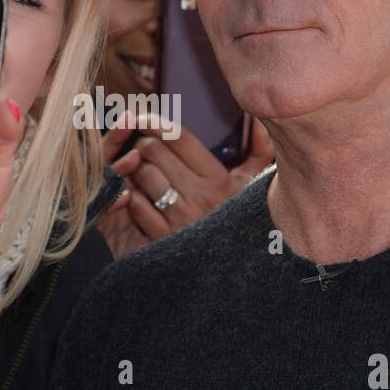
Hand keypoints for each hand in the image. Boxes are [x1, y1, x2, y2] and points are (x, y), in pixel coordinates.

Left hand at [115, 118, 274, 241]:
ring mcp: (179, 218)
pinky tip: (135, 195)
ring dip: (132, 169)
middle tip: (139, 146)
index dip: (156, 123)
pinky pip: (135, 204)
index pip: (179, 137)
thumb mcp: (253, 187)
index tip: (144, 118)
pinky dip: (129, 196)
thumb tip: (260, 121)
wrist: (233, 272)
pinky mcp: (161, 238)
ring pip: (141, 175)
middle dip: (141, 144)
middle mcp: (199, 196)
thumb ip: (259, 151)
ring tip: (135, 170)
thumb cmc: (240, 221)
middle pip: (154, 152)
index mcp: (218, 179)